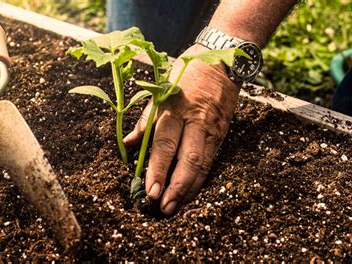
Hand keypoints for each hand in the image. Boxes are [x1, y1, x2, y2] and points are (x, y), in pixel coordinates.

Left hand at [124, 44, 239, 214]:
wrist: (224, 62)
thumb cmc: (186, 74)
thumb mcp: (160, 90)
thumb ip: (145, 120)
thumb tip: (127, 144)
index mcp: (174, 107)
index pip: (165, 144)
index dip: (157, 170)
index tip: (149, 191)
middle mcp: (195, 120)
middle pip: (187, 160)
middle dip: (175, 187)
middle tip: (163, 207)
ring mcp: (211, 128)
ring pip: (202, 165)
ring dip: (189, 189)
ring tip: (175, 207)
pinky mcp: (222, 133)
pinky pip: (211, 160)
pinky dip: (200, 179)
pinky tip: (190, 192)